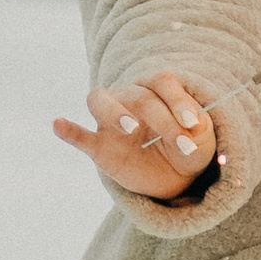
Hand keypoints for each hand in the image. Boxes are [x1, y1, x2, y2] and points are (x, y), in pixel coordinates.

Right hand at [53, 75, 219, 200]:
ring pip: (100, 100)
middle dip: (164, 122)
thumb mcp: (202, 140)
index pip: (162, 82)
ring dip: (114, 111)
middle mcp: (131, 97)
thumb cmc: (189, 147)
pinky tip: (58, 124)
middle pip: (140, 96)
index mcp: (157, 89)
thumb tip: (192, 126)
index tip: (192, 123)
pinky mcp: (99, 146)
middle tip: (184, 146)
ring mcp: (111, 121)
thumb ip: (199, 129)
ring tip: (130, 129)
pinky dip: (68, 130)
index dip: (177, 100)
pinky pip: (79, 135)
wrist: (173, 177)